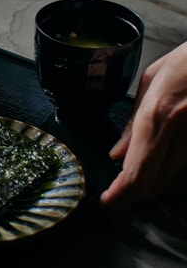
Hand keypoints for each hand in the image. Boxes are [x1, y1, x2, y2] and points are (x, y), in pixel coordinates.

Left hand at [100, 41, 186, 211]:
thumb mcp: (151, 82)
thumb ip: (133, 122)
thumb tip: (116, 154)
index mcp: (158, 116)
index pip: (137, 174)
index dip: (120, 197)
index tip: (106, 205)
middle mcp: (183, 135)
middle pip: (154, 187)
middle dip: (132, 192)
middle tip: (117, 187)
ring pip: (175, 185)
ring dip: (155, 184)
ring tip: (142, 166)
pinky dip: (176, 176)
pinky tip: (166, 159)